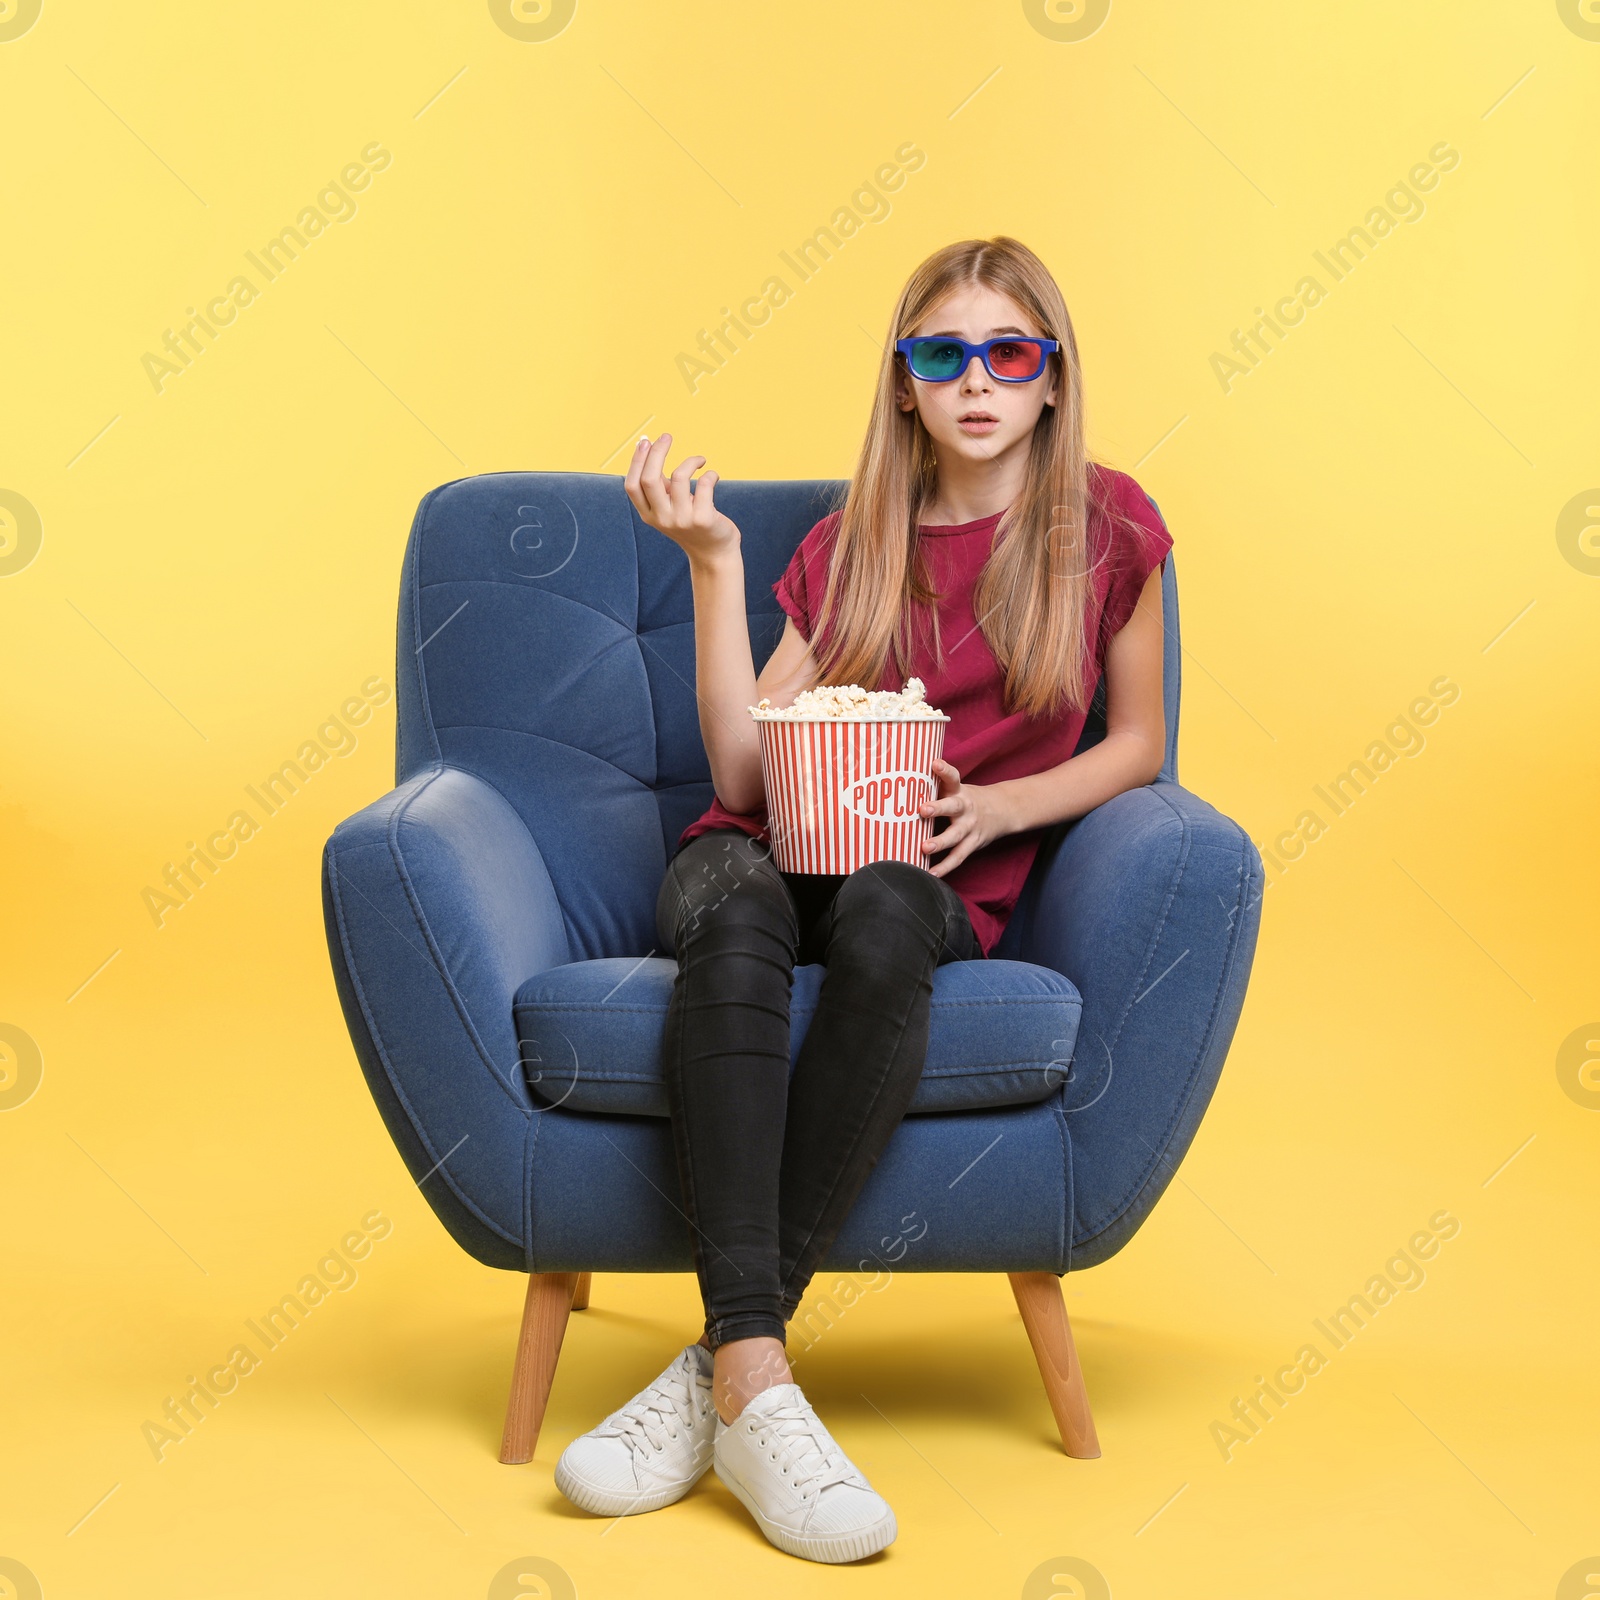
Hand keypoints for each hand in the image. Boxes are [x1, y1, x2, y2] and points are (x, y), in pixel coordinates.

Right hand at [624, 432, 739, 564]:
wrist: (714, 554)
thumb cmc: (692, 524)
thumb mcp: (669, 508)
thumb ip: (660, 486)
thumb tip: (651, 448)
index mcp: (648, 515)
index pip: (632, 485)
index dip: (636, 461)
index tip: (645, 441)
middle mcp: (662, 519)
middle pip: (650, 478)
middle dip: (657, 451)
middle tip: (667, 436)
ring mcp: (682, 520)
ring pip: (679, 477)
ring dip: (691, 461)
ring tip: (700, 461)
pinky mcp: (703, 519)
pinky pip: (703, 484)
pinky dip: (710, 474)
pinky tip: (713, 476)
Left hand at [920, 758, 1009, 875]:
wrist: (1003, 810)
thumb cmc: (966, 799)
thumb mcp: (955, 788)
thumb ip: (934, 787)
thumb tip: (898, 784)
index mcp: (959, 791)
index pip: (953, 777)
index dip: (944, 770)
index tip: (935, 763)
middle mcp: (965, 808)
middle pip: (953, 807)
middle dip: (938, 808)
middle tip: (922, 810)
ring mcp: (970, 827)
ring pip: (955, 835)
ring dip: (940, 842)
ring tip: (924, 847)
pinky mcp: (972, 843)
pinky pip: (958, 857)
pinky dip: (945, 867)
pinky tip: (931, 873)